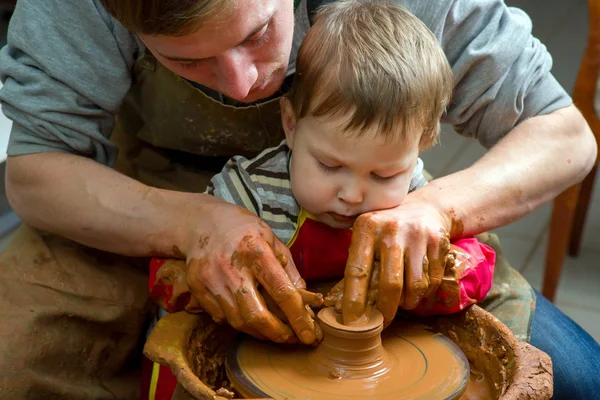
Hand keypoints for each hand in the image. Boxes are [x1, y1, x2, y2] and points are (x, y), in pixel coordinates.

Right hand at [182, 202, 322, 344]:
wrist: (202, 221)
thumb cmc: (244, 229)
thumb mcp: (272, 239)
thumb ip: (289, 270)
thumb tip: (305, 300)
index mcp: (256, 251)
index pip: (281, 292)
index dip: (298, 318)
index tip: (309, 334)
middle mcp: (231, 268)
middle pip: (256, 315)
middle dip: (278, 334)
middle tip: (292, 339)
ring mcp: (211, 279)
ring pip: (237, 321)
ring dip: (259, 332)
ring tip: (273, 330)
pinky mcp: (197, 288)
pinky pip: (221, 317)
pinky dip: (238, 322)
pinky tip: (248, 317)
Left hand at [342, 198, 450, 326]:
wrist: (424, 209)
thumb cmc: (386, 231)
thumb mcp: (366, 237)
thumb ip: (358, 263)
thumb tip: (346, 306)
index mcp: (367, 228)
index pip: (357, 270)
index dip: (354, 300)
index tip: (352, 323)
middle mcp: (392, 230)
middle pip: (390, 284)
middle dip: (386, 311)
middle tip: (382, 322)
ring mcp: (418, 236)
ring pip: (415, 287)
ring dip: (407, 302)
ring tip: (401, 299)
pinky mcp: (438, 243)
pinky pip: (432, 282)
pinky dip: (424, 293)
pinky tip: (416, 287)